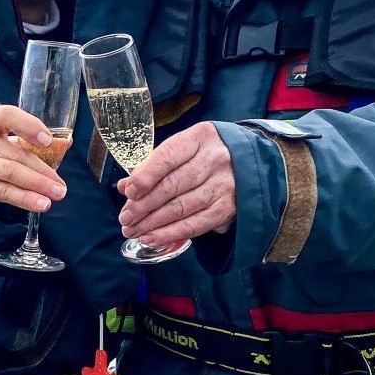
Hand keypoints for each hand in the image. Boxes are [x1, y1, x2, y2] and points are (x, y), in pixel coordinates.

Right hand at [0, 105, 67, 213]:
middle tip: (61, 184)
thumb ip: (30, 138)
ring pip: (9, 173)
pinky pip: (3, 192)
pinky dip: (24, 199)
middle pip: (13, 153)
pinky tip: (39, 203)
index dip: (28, 125)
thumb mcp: (7, 137)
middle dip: (41, 169)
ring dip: (36, 185)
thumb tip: (66, 143)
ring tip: (56, 194)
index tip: (48, 140)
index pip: (6, 116)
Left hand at [117, 122, 235, 245]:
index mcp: (199, 137)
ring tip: (133, 230)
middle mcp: (215, 159)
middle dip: (144, 205)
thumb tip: (126, 187)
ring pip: (181, 208)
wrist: (249, 161)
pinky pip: (195, 224)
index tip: (128, 191)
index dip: (145, 176)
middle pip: (172, 186)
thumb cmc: (204, 153)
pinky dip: (171, 233)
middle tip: (125, 218)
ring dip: (152, 223)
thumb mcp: (183, 148)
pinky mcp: (228, 207)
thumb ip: (154, 164)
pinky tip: (152, 238)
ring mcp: (223, 185)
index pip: (167, 157)